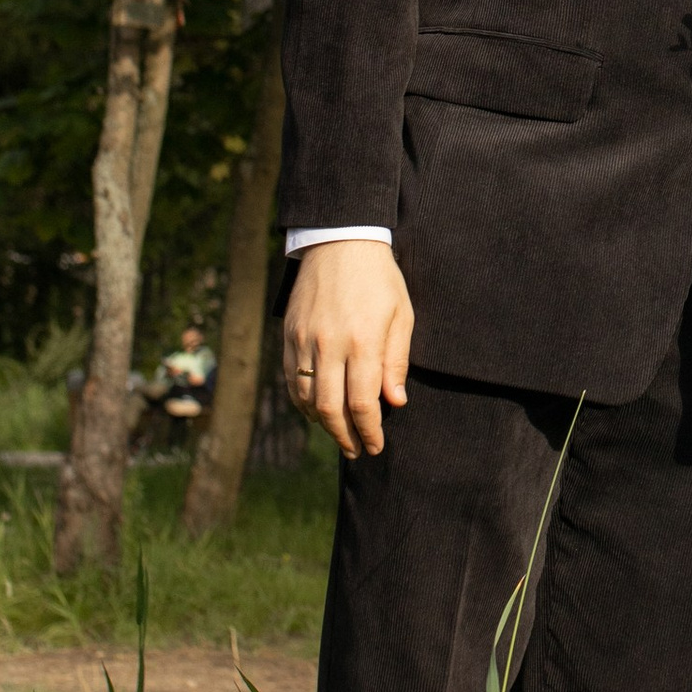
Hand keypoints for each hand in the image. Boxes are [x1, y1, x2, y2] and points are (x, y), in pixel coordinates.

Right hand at [281, 240, 413, 459]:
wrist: (339, 241)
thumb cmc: (379, 279)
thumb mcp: (402, 315)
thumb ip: (396, 361)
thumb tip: (395, 402)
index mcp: (363, 341)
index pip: (362, 403)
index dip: (369, 430)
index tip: (375, 445)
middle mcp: (329, 345)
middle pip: (331, 409)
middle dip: (346, 437)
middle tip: (357, 450)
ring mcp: (305, 341)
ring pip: (307, 399)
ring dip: (323, 424)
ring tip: (340, 434)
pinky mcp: (289, 336)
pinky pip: (291, 380)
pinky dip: (302, 403)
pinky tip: (316, 411)